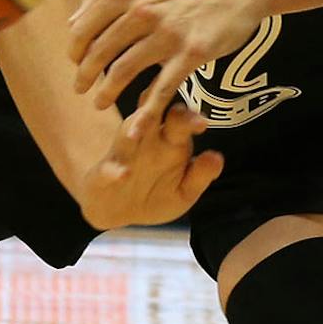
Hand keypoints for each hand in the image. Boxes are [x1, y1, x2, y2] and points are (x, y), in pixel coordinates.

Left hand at [65, 0, 269, 137]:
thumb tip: (74, 19)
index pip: (84, 27)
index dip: (75, 50)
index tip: (76, 62)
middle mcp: (142, 12)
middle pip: (99, 52)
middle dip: (85, 75)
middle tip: (81, 89)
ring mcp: (167, 34)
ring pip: (123, 71)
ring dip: (106, 93)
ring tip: (99, 104)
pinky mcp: (191, 54)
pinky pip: (162, 89)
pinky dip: (146, 113)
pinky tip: (136, 130)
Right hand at [70, 103, 223, 230]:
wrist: (118, 211)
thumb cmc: (156, 194)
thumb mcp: (184, 191)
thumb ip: (200, 175)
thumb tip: (217, 158)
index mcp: (171, 141)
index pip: (181, 120)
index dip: (191, 118)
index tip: (202, 124)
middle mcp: (147, 139)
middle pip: (155, 115)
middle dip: (163, 112)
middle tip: (179, 114)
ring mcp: (124, 154)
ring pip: (127, 133)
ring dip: (134, 129)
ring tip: (141, 129)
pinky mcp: (105, 172)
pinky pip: (109, 169)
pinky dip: (114, 171)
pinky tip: (123, 175)